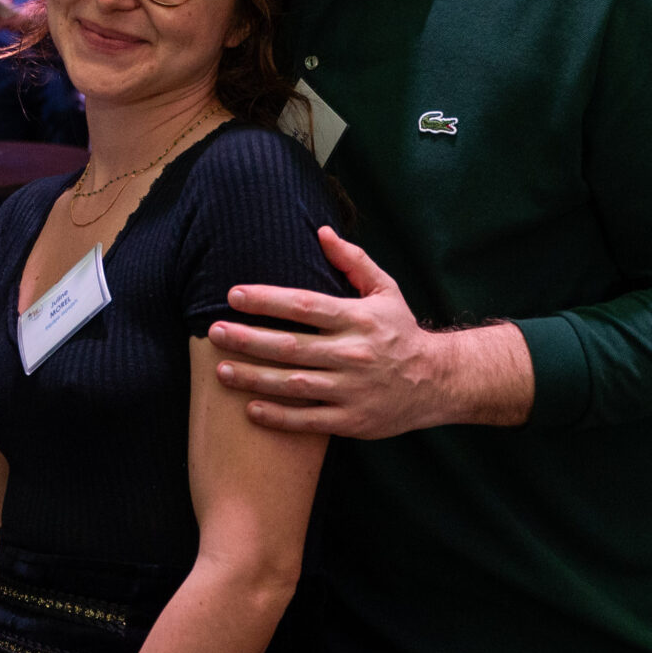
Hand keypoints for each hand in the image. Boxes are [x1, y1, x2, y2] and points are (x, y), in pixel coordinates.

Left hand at [208, 227, 533, 435]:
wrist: (438, 382)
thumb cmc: (401, 332)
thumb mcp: (385, 291)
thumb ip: (353, 262)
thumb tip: (321, 232)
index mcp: (357, 319)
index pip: (305, 306)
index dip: (267, 301)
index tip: (233, 296)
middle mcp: (353, 354)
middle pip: (291, 346)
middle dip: (248, 339)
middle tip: (213, 333)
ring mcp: (352, 390)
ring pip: (294, 384)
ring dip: (254, 378)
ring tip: (220, 370)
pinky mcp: (352, 420)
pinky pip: (308, 420)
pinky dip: (278, 416)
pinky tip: (250, 409)